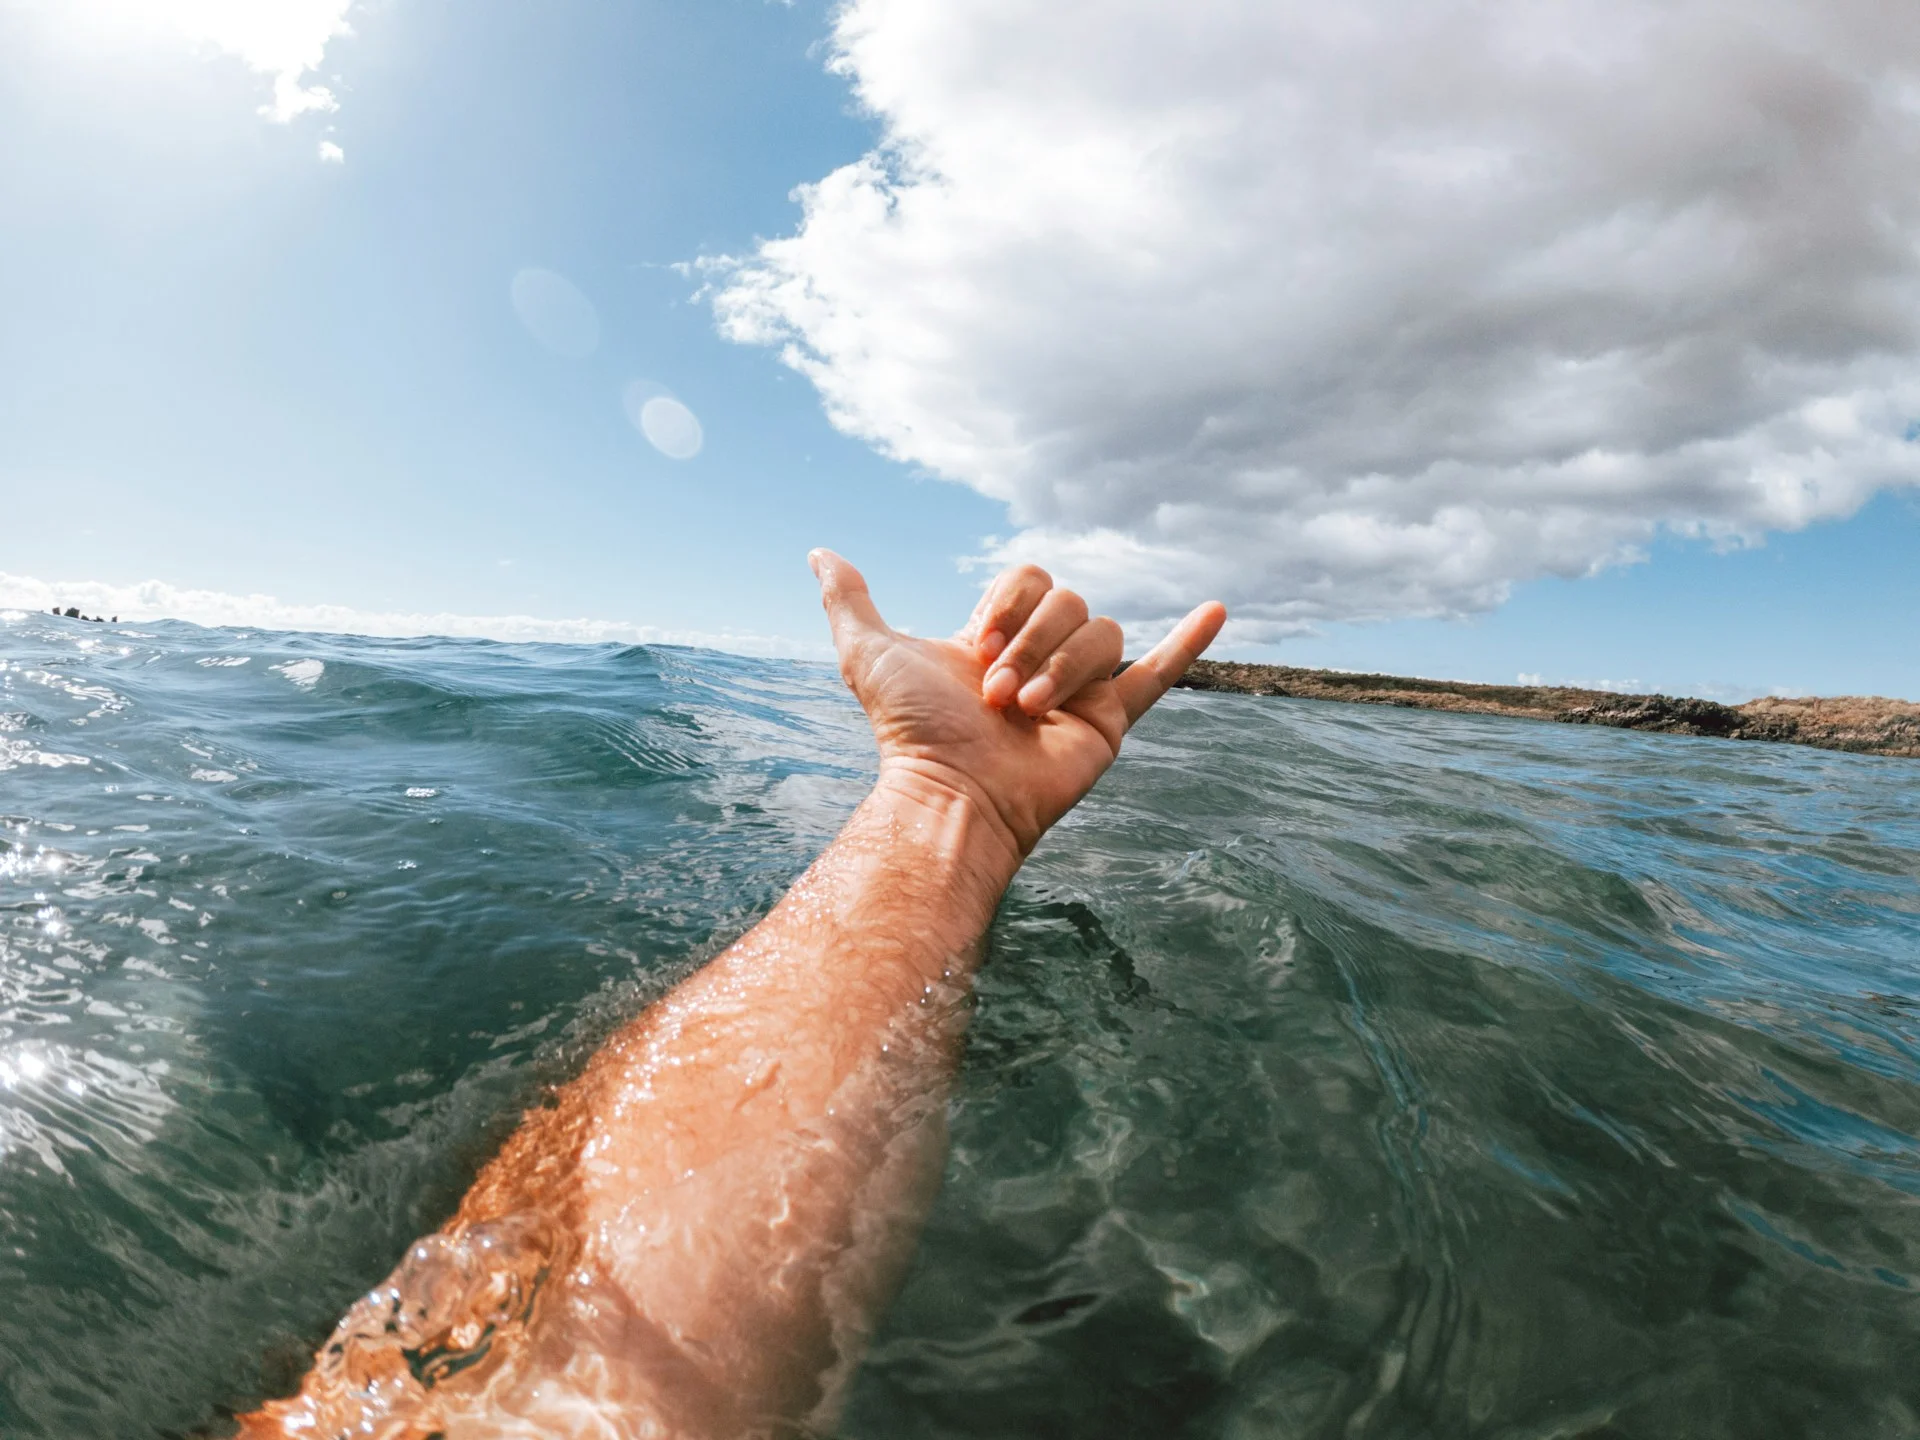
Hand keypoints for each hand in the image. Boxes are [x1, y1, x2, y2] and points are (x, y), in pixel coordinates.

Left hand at [810, 550, 1225, 861]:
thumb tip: (821, 554)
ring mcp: (1080, 689)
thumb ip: (850, 602)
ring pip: (1102, 635)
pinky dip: (1189, 642)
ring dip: (1063, 667)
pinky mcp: (1111, 721)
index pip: (1031, 579)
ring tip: (1026, 712)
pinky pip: (1159, 673)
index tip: (977, 643)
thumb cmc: (911, 732)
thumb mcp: (870, 654)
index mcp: (1000, 638)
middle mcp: (1043, 659)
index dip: (1010, 602)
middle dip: (1032, 641)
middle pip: (1070, 603)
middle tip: (997, 693)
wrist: (954, 793)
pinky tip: (1217, 608)